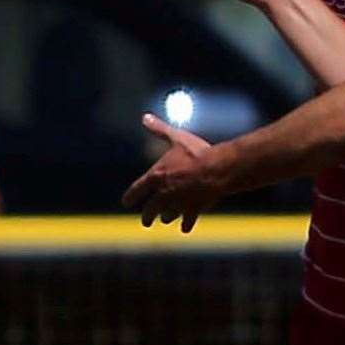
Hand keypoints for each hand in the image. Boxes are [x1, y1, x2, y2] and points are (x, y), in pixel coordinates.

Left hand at [121, 115, 219, 232]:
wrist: (217, 169)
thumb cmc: (196, 152)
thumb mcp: (176, 138)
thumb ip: (159, 129)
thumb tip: (145, 117)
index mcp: (156, 176)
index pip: (137, 190)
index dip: (131, 196)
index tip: (127, 203)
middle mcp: (163, 194)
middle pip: (150, 209)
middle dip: (148, 215)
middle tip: (146, 220)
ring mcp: (178, 204)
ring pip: (167, 216)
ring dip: (166, 217)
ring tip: (166, 219)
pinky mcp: (193, 210)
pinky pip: (187, 221)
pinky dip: (186, 224)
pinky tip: (185, 227)